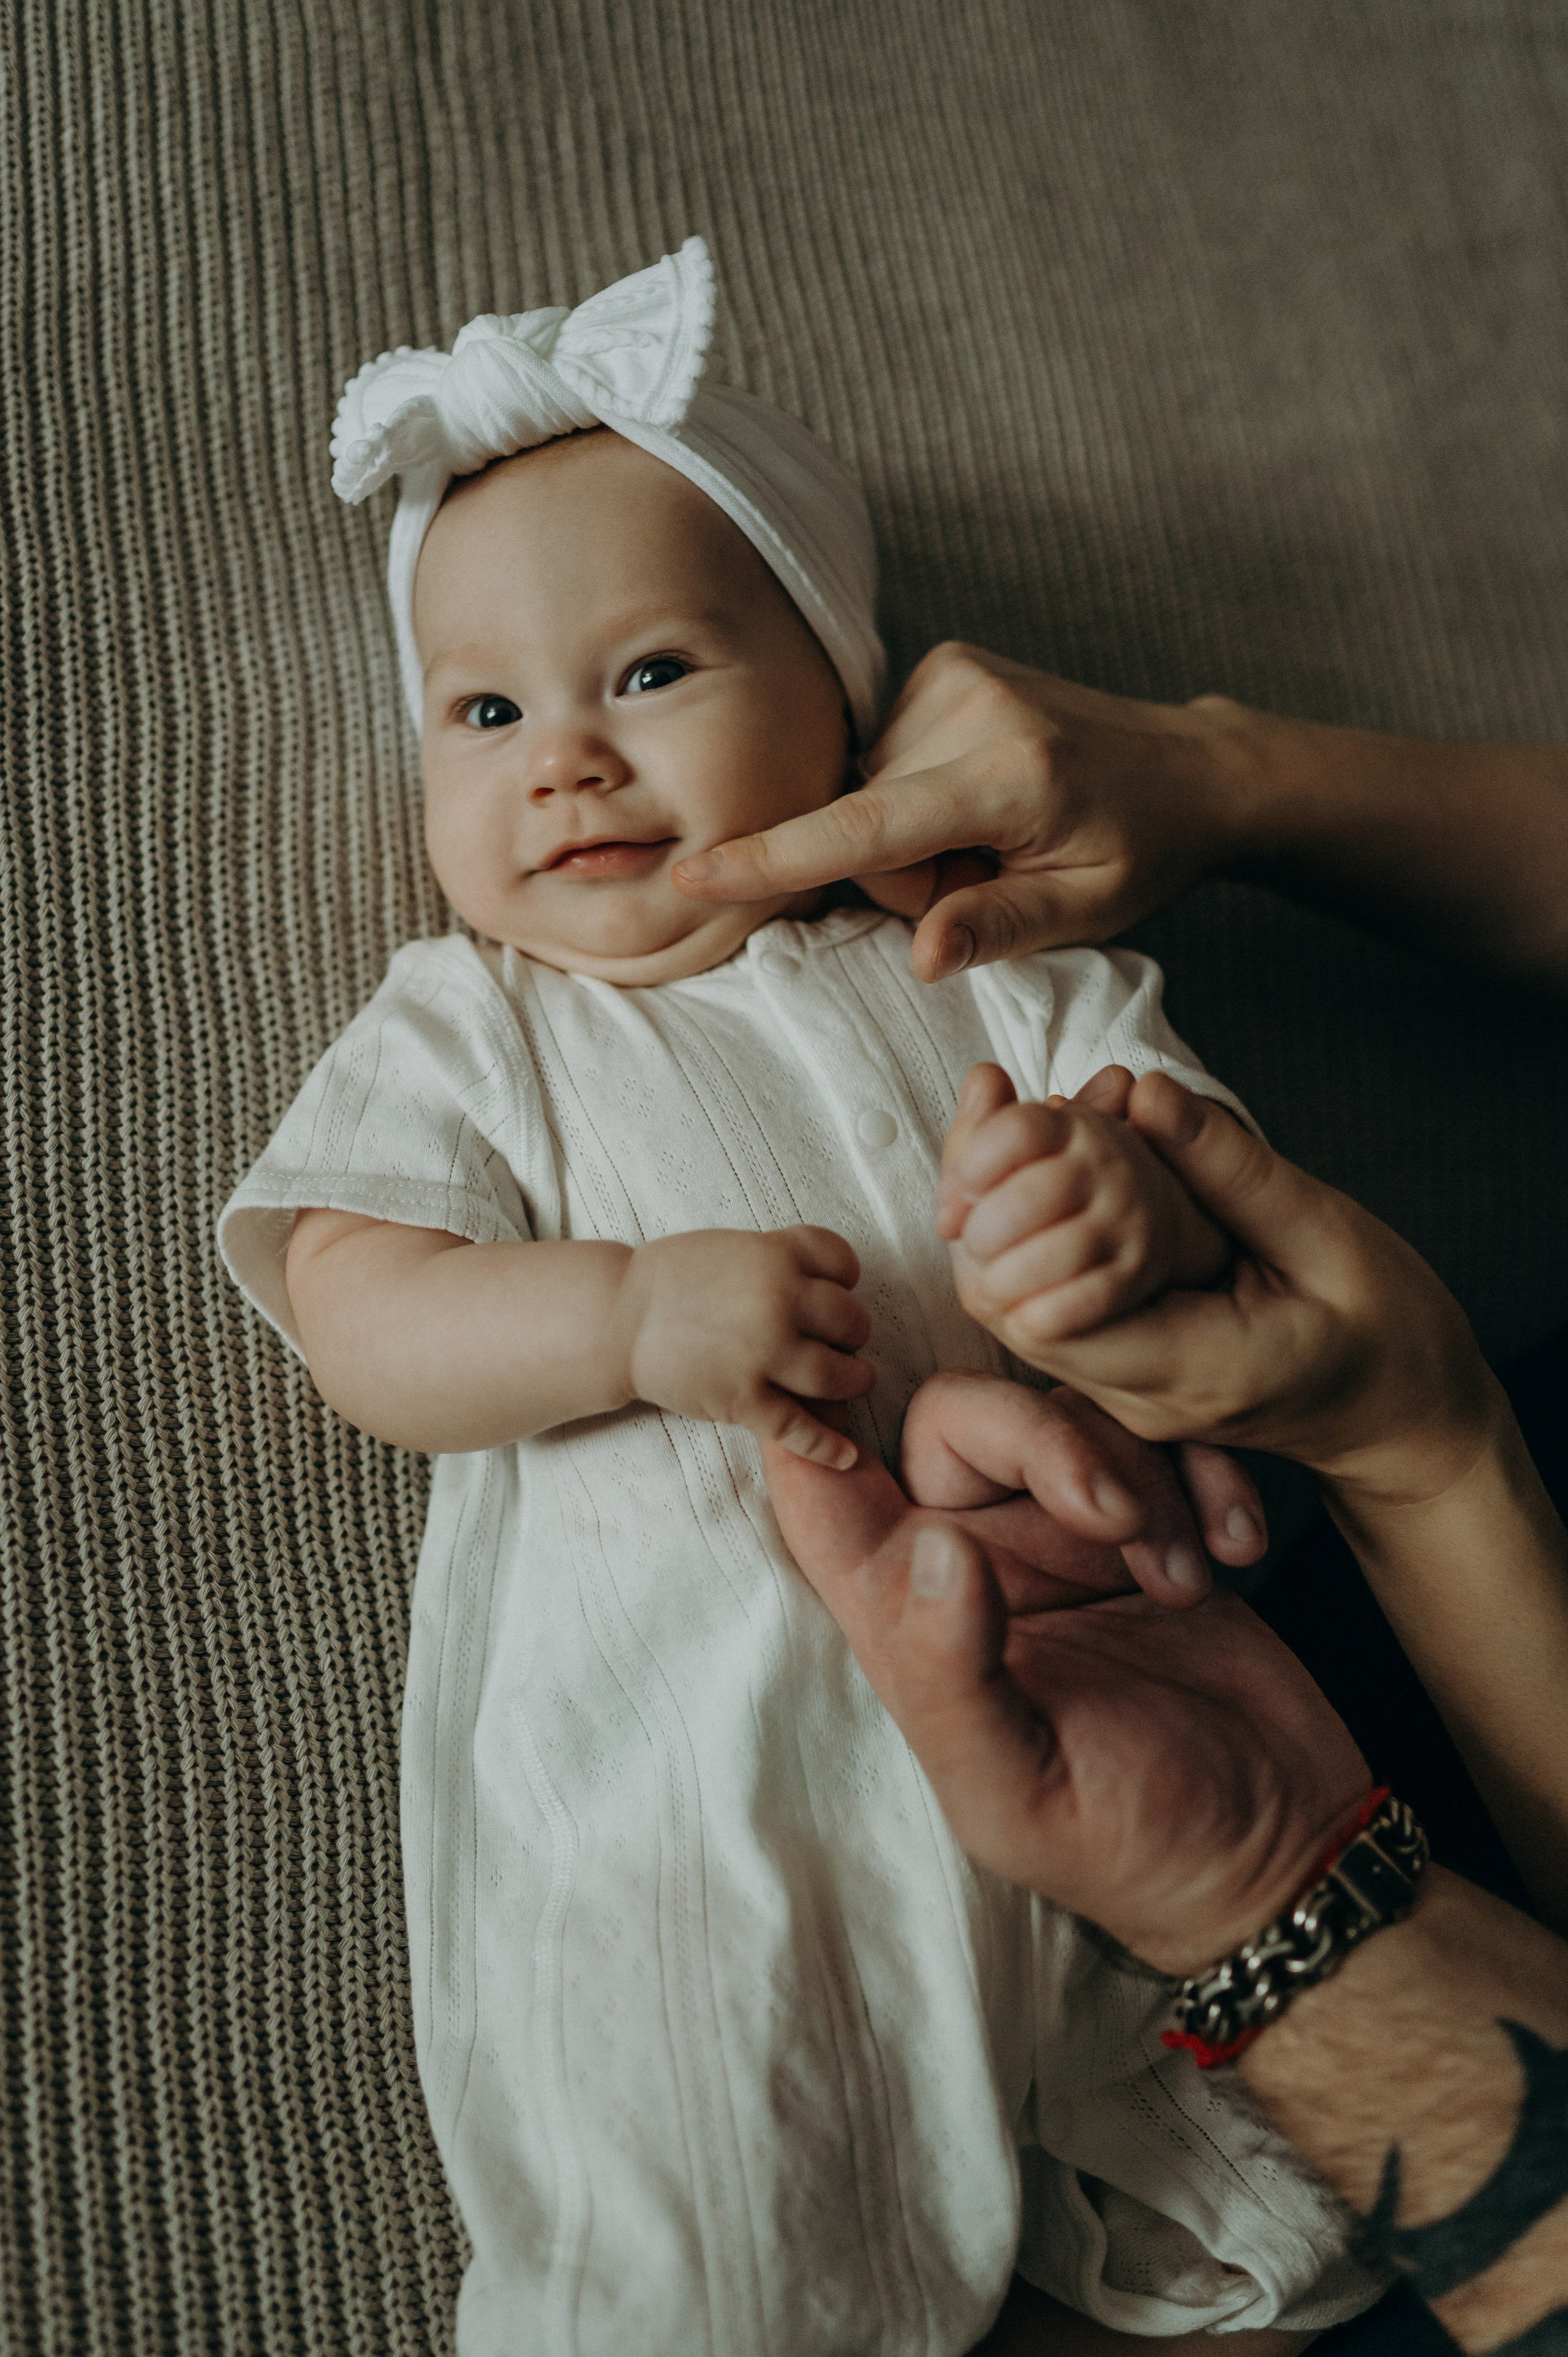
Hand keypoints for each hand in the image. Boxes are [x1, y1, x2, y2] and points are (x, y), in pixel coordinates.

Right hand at [617, 1225, 874, 1468]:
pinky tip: (847, 1456)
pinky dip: (829, 1447)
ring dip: (855, 1381)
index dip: (847, 1279)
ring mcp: (763, 1353)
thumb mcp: (731, 1247)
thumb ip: (778, 1258)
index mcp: (774, 1255)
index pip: (843, 1264)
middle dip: (852, 1331)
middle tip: (843, 1340)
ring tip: (853, 1382)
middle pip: (851, 1319)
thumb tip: (824, 1281)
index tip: (841, 1291)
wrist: (616, 1320)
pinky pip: (799, 1429)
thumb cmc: (670, 1280)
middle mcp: (778, 1301)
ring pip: (839, 1375)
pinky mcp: (744, 1399)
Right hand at [670, 643, 1257, 978]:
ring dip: (911, 837)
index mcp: (1011, 774)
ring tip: (989, 837)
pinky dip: (916, 797)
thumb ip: (999, 927)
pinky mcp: (942, 664)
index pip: (869, 827)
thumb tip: (919, 953)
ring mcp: (954, 675)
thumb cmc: (1141, 848)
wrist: (1187, 767)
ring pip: (867, 794)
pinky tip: (976, 800)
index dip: (778, 857)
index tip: (697, 872)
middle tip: (985, 876)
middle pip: (863, 822)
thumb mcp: (1087, 910)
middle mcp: (972, 707)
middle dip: (907, 873)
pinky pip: (883, 759)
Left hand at [763, 1374, 1369, 1973]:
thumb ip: (952, 1675)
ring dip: (1143, 1475)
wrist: (1280, 1851)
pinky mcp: (1151, 1523)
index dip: (808, 1420)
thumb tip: (934, 1548)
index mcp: (904, 1618)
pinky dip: (1204, 1469)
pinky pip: (1156, 1435)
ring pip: (1065, 1414)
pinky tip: (1238, 1544)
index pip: (818, 1494)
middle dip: (1047, 1442)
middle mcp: (968, 1561)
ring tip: (1188, 1583)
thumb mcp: (1022, 1790)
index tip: (854, 1373)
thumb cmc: (1132, 1848)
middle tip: (1121, 1522)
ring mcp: (1061, 1536)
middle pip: (956, 1417)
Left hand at [949, 1069, 1499, 1506]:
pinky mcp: (1128, 1372)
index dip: (1006, 1214)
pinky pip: (1054, 1304)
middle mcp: (1140, 1396)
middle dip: (989, 1200)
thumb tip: (1147, 1094)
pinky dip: (1039, 1232)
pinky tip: (1051, 1159)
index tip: (1017, 1116)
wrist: (1407, 1417)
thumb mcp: (1327, 1237)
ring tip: (1018, 1112)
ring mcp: (1128, 1392)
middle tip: (995, 1097)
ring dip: (1007, 1211)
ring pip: (1018, 1306)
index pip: (1044, 1312)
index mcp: (1190, 1369)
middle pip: (1009, 1307)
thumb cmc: (1390, 1333)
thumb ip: (1233, 1172)